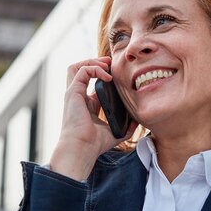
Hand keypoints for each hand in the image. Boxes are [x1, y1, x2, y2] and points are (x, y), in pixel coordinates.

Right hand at [49, 57, 136, 180]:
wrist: (82, 148)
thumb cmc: (94, 144)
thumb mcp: (115, 132)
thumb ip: (126, 125)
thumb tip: (137, 120)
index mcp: (86, 104)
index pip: (91, 82)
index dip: (103, 74)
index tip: (117, 74)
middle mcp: (78, 96)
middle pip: (81, 70)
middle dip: (95, 62)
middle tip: (111, 63)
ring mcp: (74, 93)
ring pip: (76, 67)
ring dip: (92, 62)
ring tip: (106, 65)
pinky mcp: (73, 92)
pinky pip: (82, 71)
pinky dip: (95, 69)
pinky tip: (107, 76)